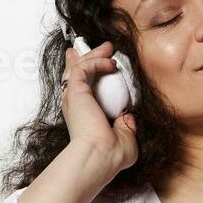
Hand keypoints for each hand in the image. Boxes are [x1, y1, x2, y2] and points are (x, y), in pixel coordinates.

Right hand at [60, 40, 137, 174]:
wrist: (100, 155)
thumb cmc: (110, 154)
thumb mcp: (125, 138)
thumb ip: (125, 126)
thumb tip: (128, 116)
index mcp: (84, 115)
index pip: (83, 89)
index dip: (87, 74)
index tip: (97, 63)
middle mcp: (76, 105)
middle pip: (76, 74)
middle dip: (87, 58)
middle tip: (102, 48)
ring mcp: (74, 97)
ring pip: (79, 67)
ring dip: (93, 54)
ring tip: (108, 46)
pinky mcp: (77, 91)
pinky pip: (84, 67)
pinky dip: (97, 61)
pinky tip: (111, 63)